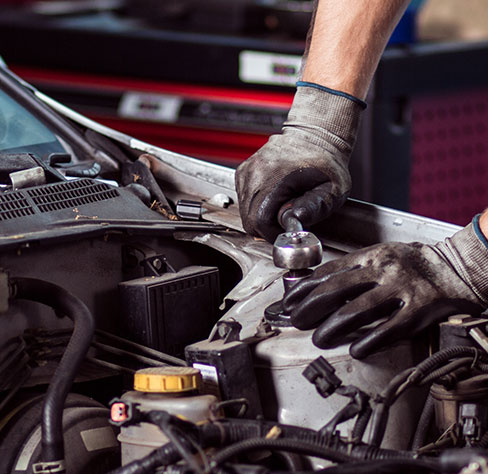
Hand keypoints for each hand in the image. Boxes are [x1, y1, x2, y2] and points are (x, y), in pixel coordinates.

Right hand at [235, 82, 364, 242]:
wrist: (315, 136)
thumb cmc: (325, 162)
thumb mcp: (332, 189)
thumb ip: (315, 207)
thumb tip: (294, 221)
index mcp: (275, 178)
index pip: (259, 221)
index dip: (273, 232)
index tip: (288, 228)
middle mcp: (255, 173)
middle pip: (249, 220)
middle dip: (268, 227)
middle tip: (287, 218)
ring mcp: (247, 172)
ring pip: (244, 212)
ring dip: (262, 215)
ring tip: (283, 204)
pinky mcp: (243, 172)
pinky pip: (244, 200)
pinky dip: (256, 205)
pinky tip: (274, 196)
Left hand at [283, 217, 487, 358]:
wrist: (453, 267)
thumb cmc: (411, 263)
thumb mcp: (380, 256)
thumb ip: (353, 269)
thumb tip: (319, 285)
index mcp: (370, 256)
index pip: (329, 271)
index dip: (305, 288)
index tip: (289, 301)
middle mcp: (382, 270)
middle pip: (337, 289)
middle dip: (311, 307)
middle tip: (296, 321)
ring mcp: (401, 289)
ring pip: (358, 309)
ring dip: (333, 326)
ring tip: (319, 338)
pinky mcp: (419, 309)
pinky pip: (390, 328)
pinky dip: (370, 340)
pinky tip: (356, 350)